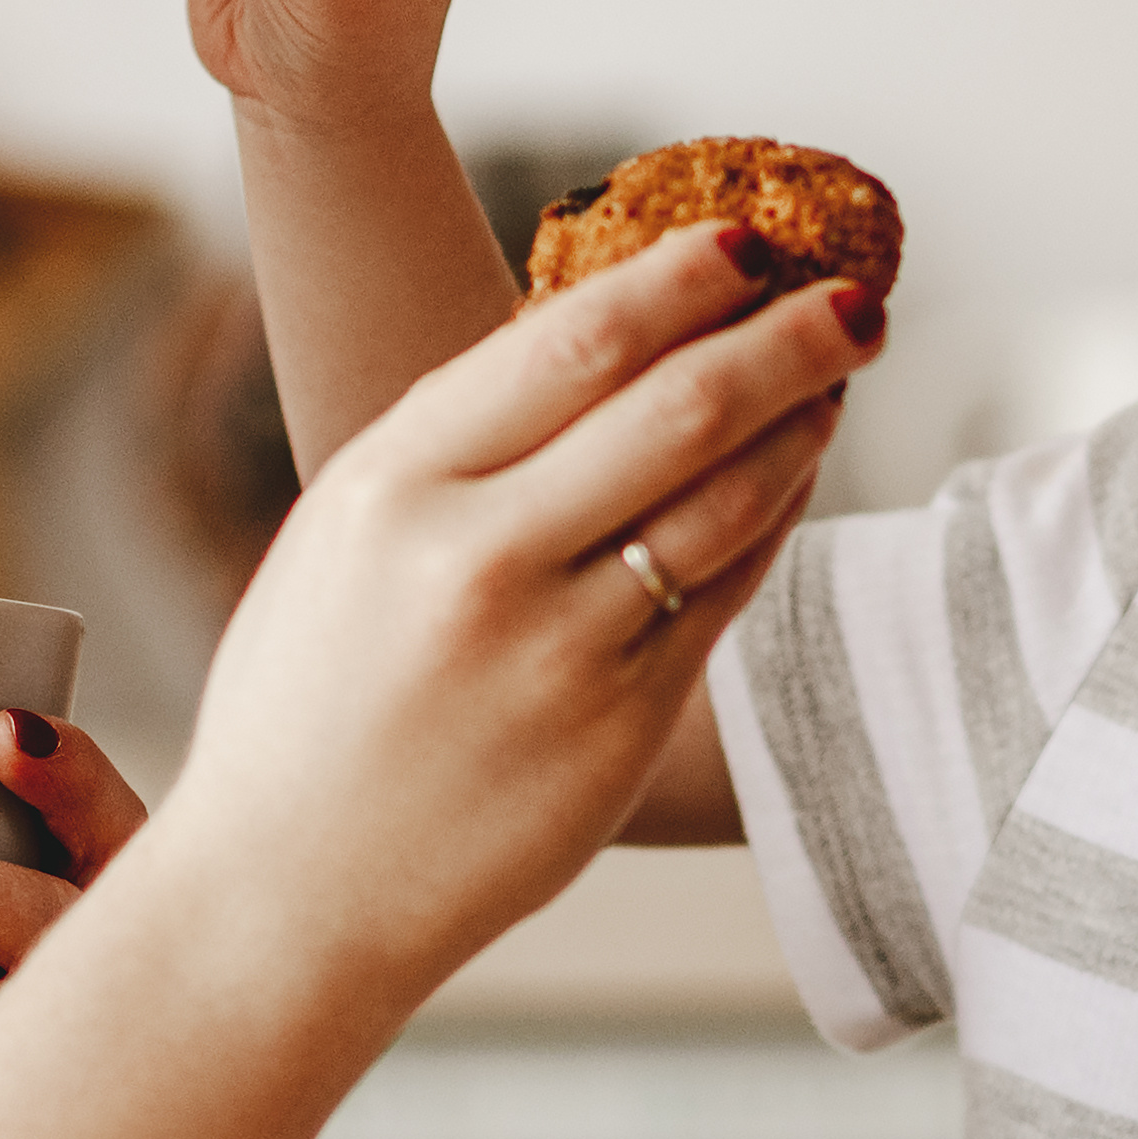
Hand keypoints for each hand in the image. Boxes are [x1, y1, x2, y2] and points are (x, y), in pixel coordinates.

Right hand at [141, 222, 875, 1010]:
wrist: (287, 897)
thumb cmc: (306, 708)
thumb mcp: (338, 539)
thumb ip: (453, 446)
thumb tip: (592, 335)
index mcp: (390, 487)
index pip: (567, 342)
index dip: (675, 280)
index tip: (739, 241)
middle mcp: (476, 559)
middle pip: (675, 405)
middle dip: (783, 333)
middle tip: (849, 291)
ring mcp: (557, 650)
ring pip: (724, 499)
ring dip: (802, 421)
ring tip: (840, 371)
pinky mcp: (617, 728)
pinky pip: (726, 594)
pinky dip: (774, 517)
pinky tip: (795, 473)